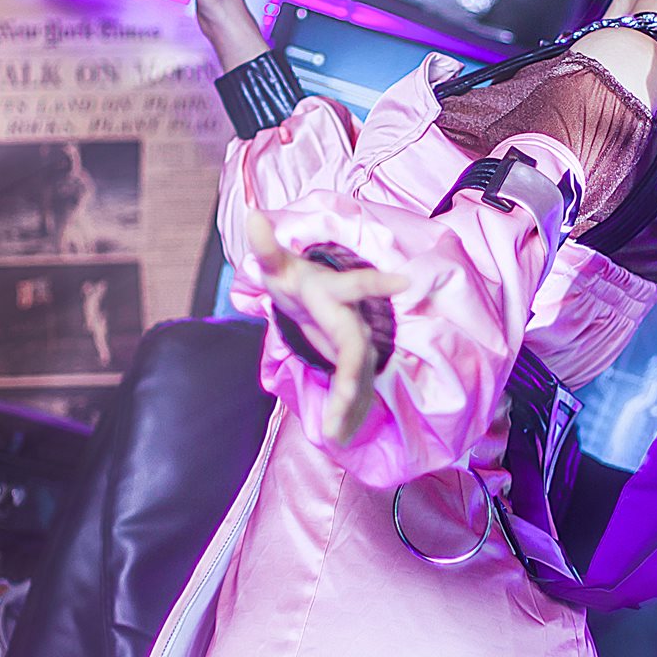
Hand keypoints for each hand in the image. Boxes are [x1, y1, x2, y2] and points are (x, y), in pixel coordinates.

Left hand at [246, 208, 407, 446]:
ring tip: (333, 437)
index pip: (358, 286)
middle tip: (338, 412)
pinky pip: (357, 392)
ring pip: (359, 379)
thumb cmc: (297, 280)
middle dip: (349, 383)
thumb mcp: (278, 266)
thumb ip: (266, 247)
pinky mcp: (356, 367)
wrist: (317, 298)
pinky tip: (341, 439)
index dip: (379, 282)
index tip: (405, 280)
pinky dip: (351, 416)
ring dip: (349, 409)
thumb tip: (251, 216)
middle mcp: (354, 321)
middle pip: (356, 353)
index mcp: (336, 293)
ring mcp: (358, 346)